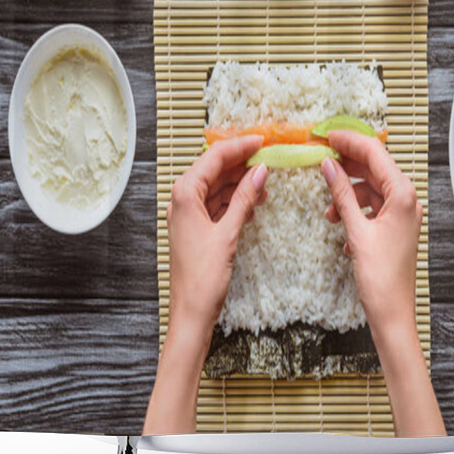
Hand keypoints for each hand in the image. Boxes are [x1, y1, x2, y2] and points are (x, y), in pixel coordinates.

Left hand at [144, 135, 266, 434]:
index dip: (240, 146)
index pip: (215, 157)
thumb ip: (245, 198)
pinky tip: (255, 202)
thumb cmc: (205, 276)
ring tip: (267, 182)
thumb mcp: (229, 233)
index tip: (264, 140)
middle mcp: (182, 199)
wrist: (191, 313)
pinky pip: (218, 203)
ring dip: (241, 182)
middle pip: (215, 168)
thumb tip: (261, 170)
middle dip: (242, 162)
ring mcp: (189, 213)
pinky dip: (236, 200)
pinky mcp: (197, 226)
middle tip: (270, 156)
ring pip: (218, 186)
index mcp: (184, 194)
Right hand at [321, 130, 422, 338]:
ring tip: (329, 212)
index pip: (374, 152)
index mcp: (403, 195)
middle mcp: (407, 199)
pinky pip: (372, 207)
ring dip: (347, 195)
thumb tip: (328, 165)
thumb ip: (341, 194)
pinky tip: (341, 228)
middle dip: (346, 164)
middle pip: (373, 167)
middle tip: (320, 158)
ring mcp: (402, 213)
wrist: (392, 314)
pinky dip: (354, 211)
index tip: (325, 134)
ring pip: (370, 189)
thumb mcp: (355, 231)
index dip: (348, 140)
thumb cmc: (380, 278)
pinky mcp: (395, 227)